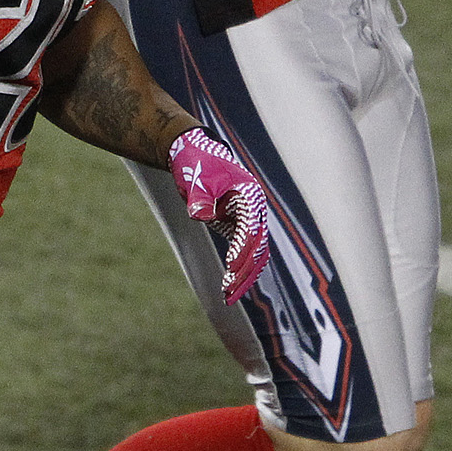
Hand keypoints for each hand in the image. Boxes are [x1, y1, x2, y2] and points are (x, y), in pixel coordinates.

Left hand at [168, 127, 269, 303]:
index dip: (243, 248)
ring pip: (254, 253)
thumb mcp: (197, 178)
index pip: (251, 228)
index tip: (232, 266)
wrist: (193, 154)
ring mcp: (248, 219)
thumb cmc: (197, 164)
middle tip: (229, 291)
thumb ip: (200, 197)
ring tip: (228, 296)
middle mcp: (254, 210)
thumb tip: (199, 214)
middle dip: (245, 270)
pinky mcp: (237, 225)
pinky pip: (243, 251)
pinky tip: (229, 287)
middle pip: (258, 246)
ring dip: (244, 275)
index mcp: (250, 196)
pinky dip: (238, 268)